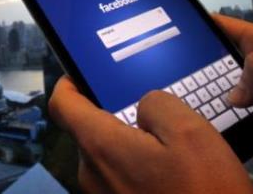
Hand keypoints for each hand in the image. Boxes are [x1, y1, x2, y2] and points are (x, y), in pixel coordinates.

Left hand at [49, 76, 252, 193]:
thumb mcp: (190, 132)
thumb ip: (156, 104)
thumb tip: (144, 107)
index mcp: (101, 147)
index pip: (62, 104)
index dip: (69, 81)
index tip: (83, 72)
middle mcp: (92, 175)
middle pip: (89, 129)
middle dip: (115, 116)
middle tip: (152, 114)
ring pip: (108, 156)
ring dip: (131, 144)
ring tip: (170, 148)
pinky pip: (119, 178)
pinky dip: (137, 168)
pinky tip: (171, 173)